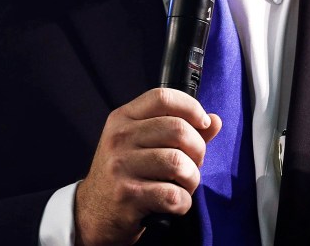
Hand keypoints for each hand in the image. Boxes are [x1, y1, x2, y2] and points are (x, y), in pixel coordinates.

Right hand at [74, 88, 220, 245]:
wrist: (94, 212)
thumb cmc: (126, 173)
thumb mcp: (144, 143)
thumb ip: (181, 129)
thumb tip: (215, 120)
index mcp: (124, 118)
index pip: (163, 97)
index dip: (191, 107)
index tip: (203, 122)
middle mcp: (119, 138)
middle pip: (178, 129)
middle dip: (198, 149)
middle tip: (194, 162)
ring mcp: (121, 166)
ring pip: (179, 163)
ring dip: (192, 178)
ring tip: (184, 184)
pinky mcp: (127, 195)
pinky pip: (173, 195)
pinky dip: (183, 201)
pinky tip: (174, 202)